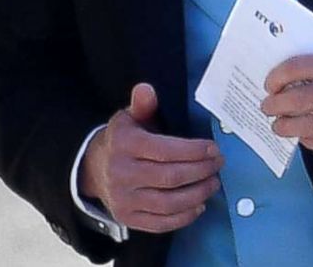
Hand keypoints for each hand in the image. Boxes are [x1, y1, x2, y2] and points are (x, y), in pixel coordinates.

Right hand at [79, 83, 223, 233]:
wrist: (94, 169)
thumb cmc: (122, 140)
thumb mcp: (129, 118)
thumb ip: (142, 105)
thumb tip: (147, 89)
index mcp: (124, 144)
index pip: (165, 150)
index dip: (193, 151)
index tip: (213, 149)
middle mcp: (121, 173)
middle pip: (171, 177)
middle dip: (201, 171)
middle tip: (218, 164)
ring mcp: (124, 199)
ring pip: (169, 203)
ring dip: (198, 194)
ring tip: (213, 183)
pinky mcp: (128, 218)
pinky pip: (162, 223)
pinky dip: (184, 216)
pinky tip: (199, 204)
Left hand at [260, 51, 312, 158]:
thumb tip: (296, 78)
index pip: (296, 68)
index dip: (276, 77)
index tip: (269, 84)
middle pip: (293, 99)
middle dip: (274, 105)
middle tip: (266, 107)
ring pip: (303, 125)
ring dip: (285, 126)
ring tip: (278, 125)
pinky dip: (308, 140)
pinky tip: (304, 137)